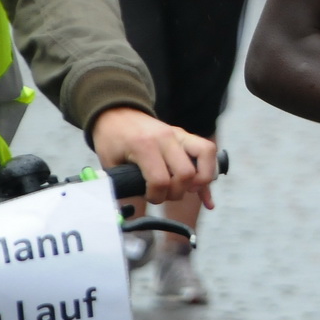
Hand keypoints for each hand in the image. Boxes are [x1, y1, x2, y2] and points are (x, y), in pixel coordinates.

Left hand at [89, 107, 217, 206]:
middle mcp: (166, 138)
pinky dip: (210, 174)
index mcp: (144, 145)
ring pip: (206, 154)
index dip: (156, 197)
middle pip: (186, 173)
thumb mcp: (110, 162)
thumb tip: (132, 207)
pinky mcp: (186, 135)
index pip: (161, 180)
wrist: (118, 112)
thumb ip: (124, 183)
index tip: (149, 197)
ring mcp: (179, 134)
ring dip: (201, 179)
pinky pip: (207, 151)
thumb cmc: (112, 139)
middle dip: (178, 192)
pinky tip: (208, 200)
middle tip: (166, 194)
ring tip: (190, 190)